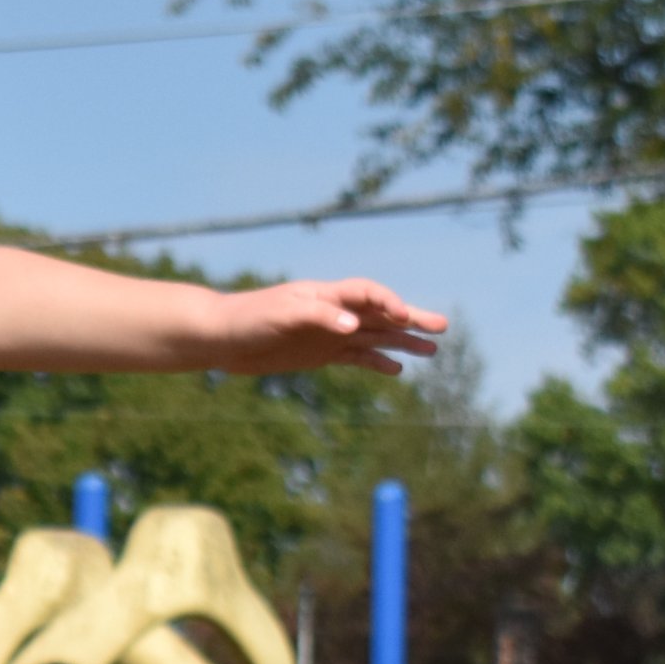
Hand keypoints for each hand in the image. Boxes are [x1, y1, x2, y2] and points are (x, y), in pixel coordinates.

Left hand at [210, 279, 449, 377]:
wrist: (221, 337)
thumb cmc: (248, 318)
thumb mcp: (281, 315)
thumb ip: (318, 317)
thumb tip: (352, 325)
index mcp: (324, 295)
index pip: (366, 294)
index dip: (387, 302)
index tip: (405, 316)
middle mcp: (333, 312)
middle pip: (380, 314)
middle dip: (411, 320)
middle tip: (442, 327)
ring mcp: (329, 333)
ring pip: (374, 336)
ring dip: (402, 342)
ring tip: (433, 349)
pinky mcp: (320, 354)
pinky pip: (356, 357)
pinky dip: (376, 363)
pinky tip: (397, 370)